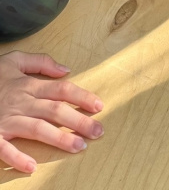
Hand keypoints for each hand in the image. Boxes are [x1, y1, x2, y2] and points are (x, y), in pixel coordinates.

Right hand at [0, 51, 103, 173]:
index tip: (100, 106)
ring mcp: (7, 119)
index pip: (62, 90)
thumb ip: (41, 62)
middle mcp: (22, 102)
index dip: (82, 97)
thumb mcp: (14, 60)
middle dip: (79, 121)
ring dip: (59, 139)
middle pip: (55, 111)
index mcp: (28, 85)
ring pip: (37, 129)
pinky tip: (31, 167)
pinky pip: (4, 148)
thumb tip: (66, 69)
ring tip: (79, 147)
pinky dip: (17, 158)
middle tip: (99, 131)